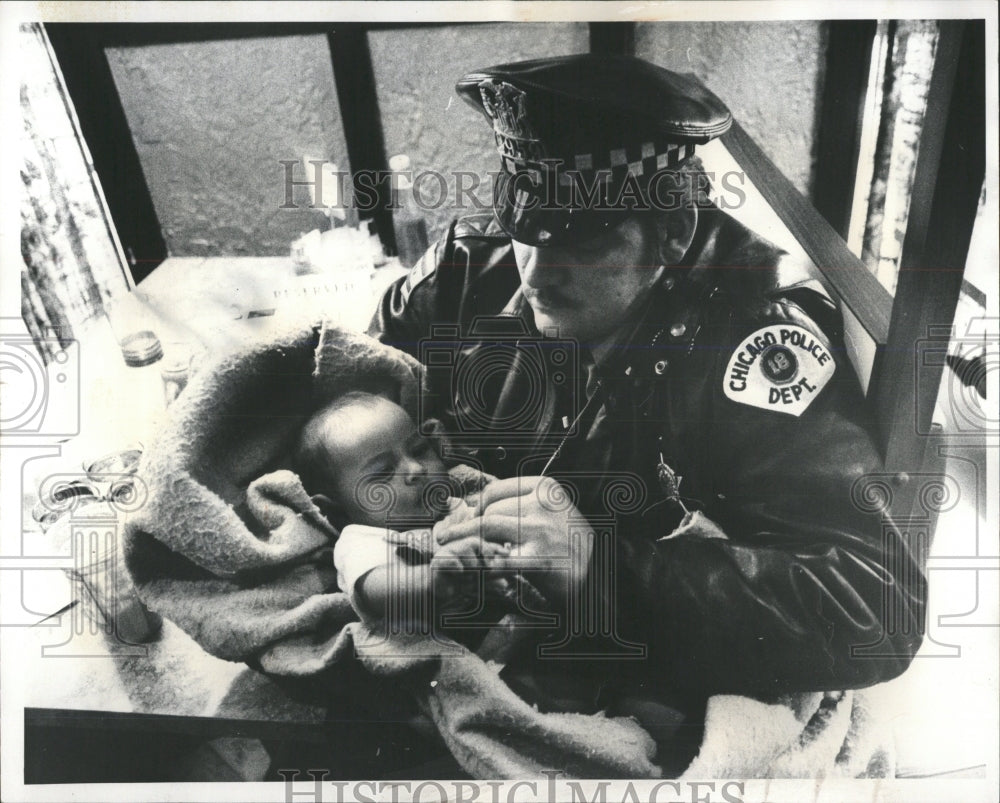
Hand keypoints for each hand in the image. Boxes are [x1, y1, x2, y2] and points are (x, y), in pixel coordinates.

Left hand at [434, 476, 594, 603]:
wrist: (599, 575)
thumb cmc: (569, 543)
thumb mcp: (552, 510)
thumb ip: (521, 504)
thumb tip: (475, 507)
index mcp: (545, 487)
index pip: (495, 491)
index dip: (478, 507)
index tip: (471, 520)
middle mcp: (543, 504)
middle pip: (489, 511)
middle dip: (471, 527)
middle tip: (458, 541)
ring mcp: (541, 530)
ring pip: (488, 528)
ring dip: (469, 541)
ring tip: (458, 552)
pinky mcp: (539, 558)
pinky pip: (497, 557)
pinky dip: (480, 562)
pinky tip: (472, 569)